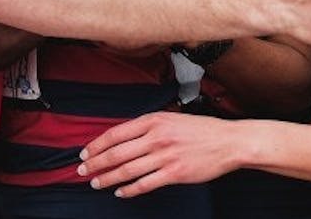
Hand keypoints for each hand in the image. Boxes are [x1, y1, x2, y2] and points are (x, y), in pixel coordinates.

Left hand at [76, 112, 240, 196]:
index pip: (116, 133)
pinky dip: (129, 190)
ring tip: (96, 183)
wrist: (228, 141)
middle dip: (95, 163)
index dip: (96, 145)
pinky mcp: (174, 173)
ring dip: (108, 178)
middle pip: (117, 153)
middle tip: (82, 171)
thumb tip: (122, 138)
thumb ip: (148, 127)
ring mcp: (165, 156)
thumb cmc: (201, 130)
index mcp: (153, 120)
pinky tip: (120, 192)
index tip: (84, 153)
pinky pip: (145, 184)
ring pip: (127, 170)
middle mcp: (156, 137)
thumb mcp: (171, 118)